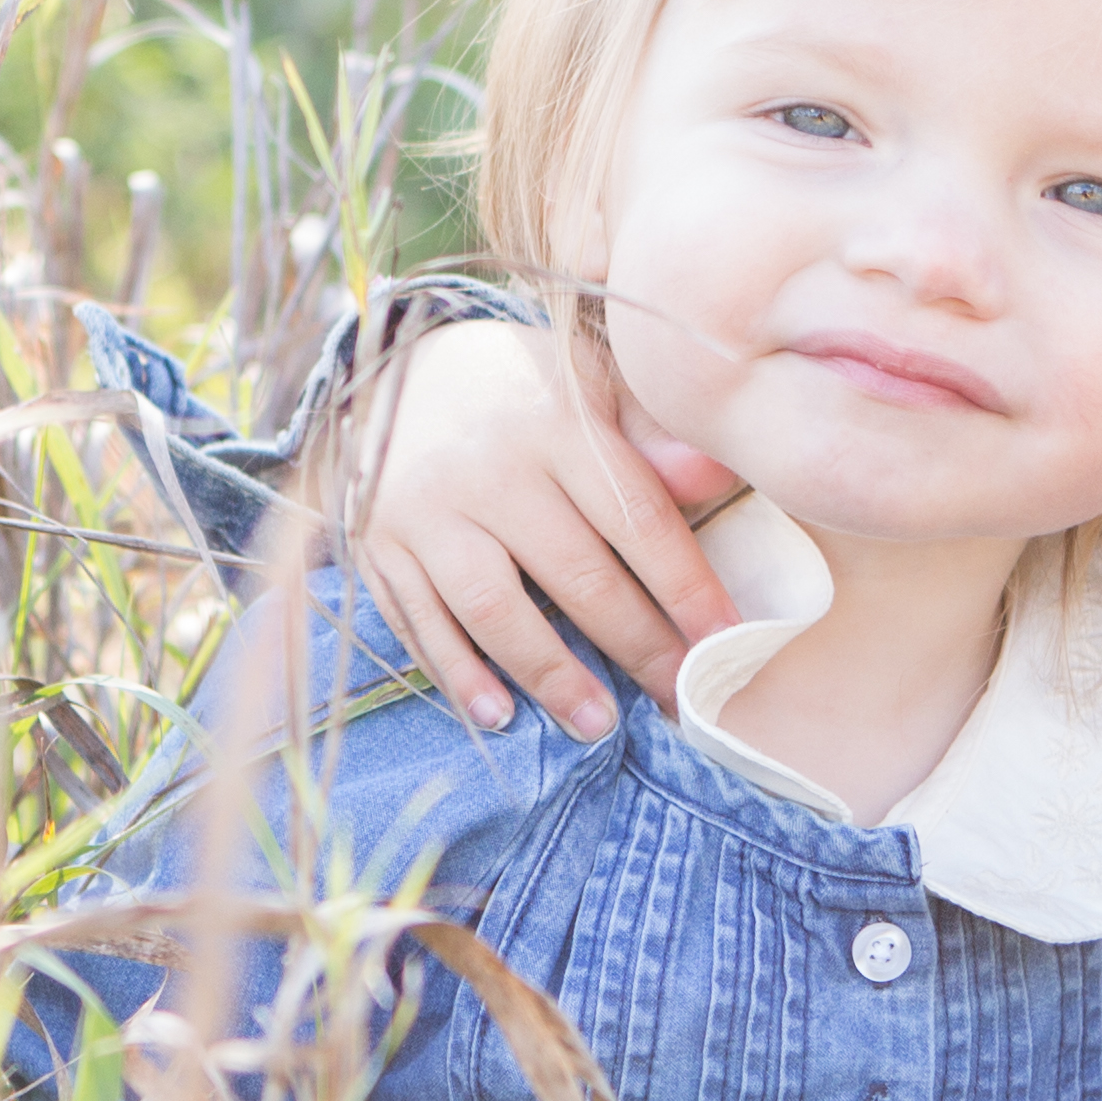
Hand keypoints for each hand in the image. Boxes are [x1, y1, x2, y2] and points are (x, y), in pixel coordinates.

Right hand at [333, 320, 740, 738]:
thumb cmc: (516, 392)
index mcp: (553, 423)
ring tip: (598, 724)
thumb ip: (651, 433)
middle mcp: (486, 468)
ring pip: (493, 609)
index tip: (724, 643)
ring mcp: (424, 511)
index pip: (634, 518)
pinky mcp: (376, 546)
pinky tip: (499, 714)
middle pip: (574, 574)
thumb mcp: (586, 384)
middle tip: (680, 700)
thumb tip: (716, 478)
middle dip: (637, 646)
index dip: (685, 588)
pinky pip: (418, 622)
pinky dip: (457, 675)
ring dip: (550, 674)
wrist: (385, 376)